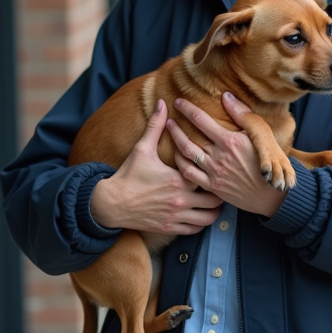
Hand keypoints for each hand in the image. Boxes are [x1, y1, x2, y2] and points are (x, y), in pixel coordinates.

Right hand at [90, 99, 223, 234]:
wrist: (111, 202)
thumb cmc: (128, 174)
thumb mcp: (142, 148)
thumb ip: (155, 125)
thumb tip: (162, 102)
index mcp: (178, 179)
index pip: (208, 175)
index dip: (214, 171)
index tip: (216, 165)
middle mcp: (180, 200)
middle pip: (214, 200)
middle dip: (219, 192)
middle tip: (219, 184)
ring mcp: (176, 216)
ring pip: (208, 218)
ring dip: (213, 210)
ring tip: (214, 202)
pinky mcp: (170, 228)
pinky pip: (194, 230)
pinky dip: (201, 223)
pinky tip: (200, 215)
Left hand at [167, 93, 287, 217]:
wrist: (272, 192)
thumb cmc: (270, 159)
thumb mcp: (260, 132)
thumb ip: (241, 113)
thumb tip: (225, 96)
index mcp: (229, 140)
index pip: (200, 119)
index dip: (186, 108)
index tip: (178, 101)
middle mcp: (218, 156)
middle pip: (188, 138)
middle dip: (174, 126)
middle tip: (167, 119)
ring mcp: (214, 173)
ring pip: (186, 155)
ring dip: (175, 142)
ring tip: (169, 134)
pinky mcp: (212, 186)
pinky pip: (189, 174)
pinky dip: (180, 163)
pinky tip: (178, 156)